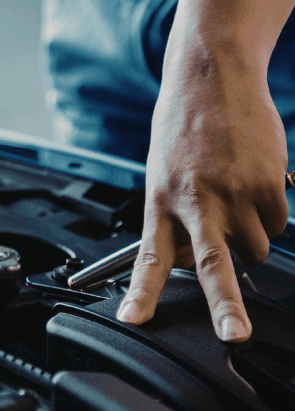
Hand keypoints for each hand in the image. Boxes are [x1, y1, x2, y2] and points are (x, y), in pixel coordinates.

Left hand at [118, 48, 289, 341]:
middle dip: (225, 306)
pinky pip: (278, 222)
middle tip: (233, 335)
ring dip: (250, 235)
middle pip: (212, 265)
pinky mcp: (267, 184)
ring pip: (254, 247)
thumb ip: (177, 214)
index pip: (148, 255)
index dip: (142, 291)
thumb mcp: (163, 169)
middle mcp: (194, 200)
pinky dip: (270, 211)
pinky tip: (253, 179)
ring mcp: (234, 193)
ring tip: (234, 194)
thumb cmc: (183, 122)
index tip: (132, 318)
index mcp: (159, 197)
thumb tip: (199, 258)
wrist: (212, 76)